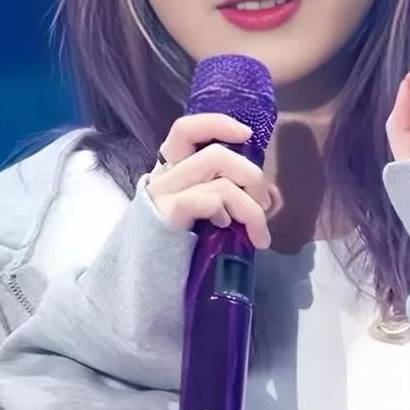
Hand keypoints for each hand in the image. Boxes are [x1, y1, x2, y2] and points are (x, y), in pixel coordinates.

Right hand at [147, 112, 281, 249]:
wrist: (142, 285)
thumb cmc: (175, 252)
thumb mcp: (201, 217)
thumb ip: (225, 198)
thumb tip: (267, 193)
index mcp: (169, 172)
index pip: (185, 130)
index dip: (217, 124)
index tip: (246, 134)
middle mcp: (163, 178)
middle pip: (216, 155)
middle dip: (251, 176)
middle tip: (264, 204)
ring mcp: (162, 197)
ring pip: (220, 181)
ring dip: (250, 207)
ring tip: (258, 233)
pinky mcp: (166, 217)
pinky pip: (208, 200)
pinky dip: (225, 211)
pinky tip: (224, 227)